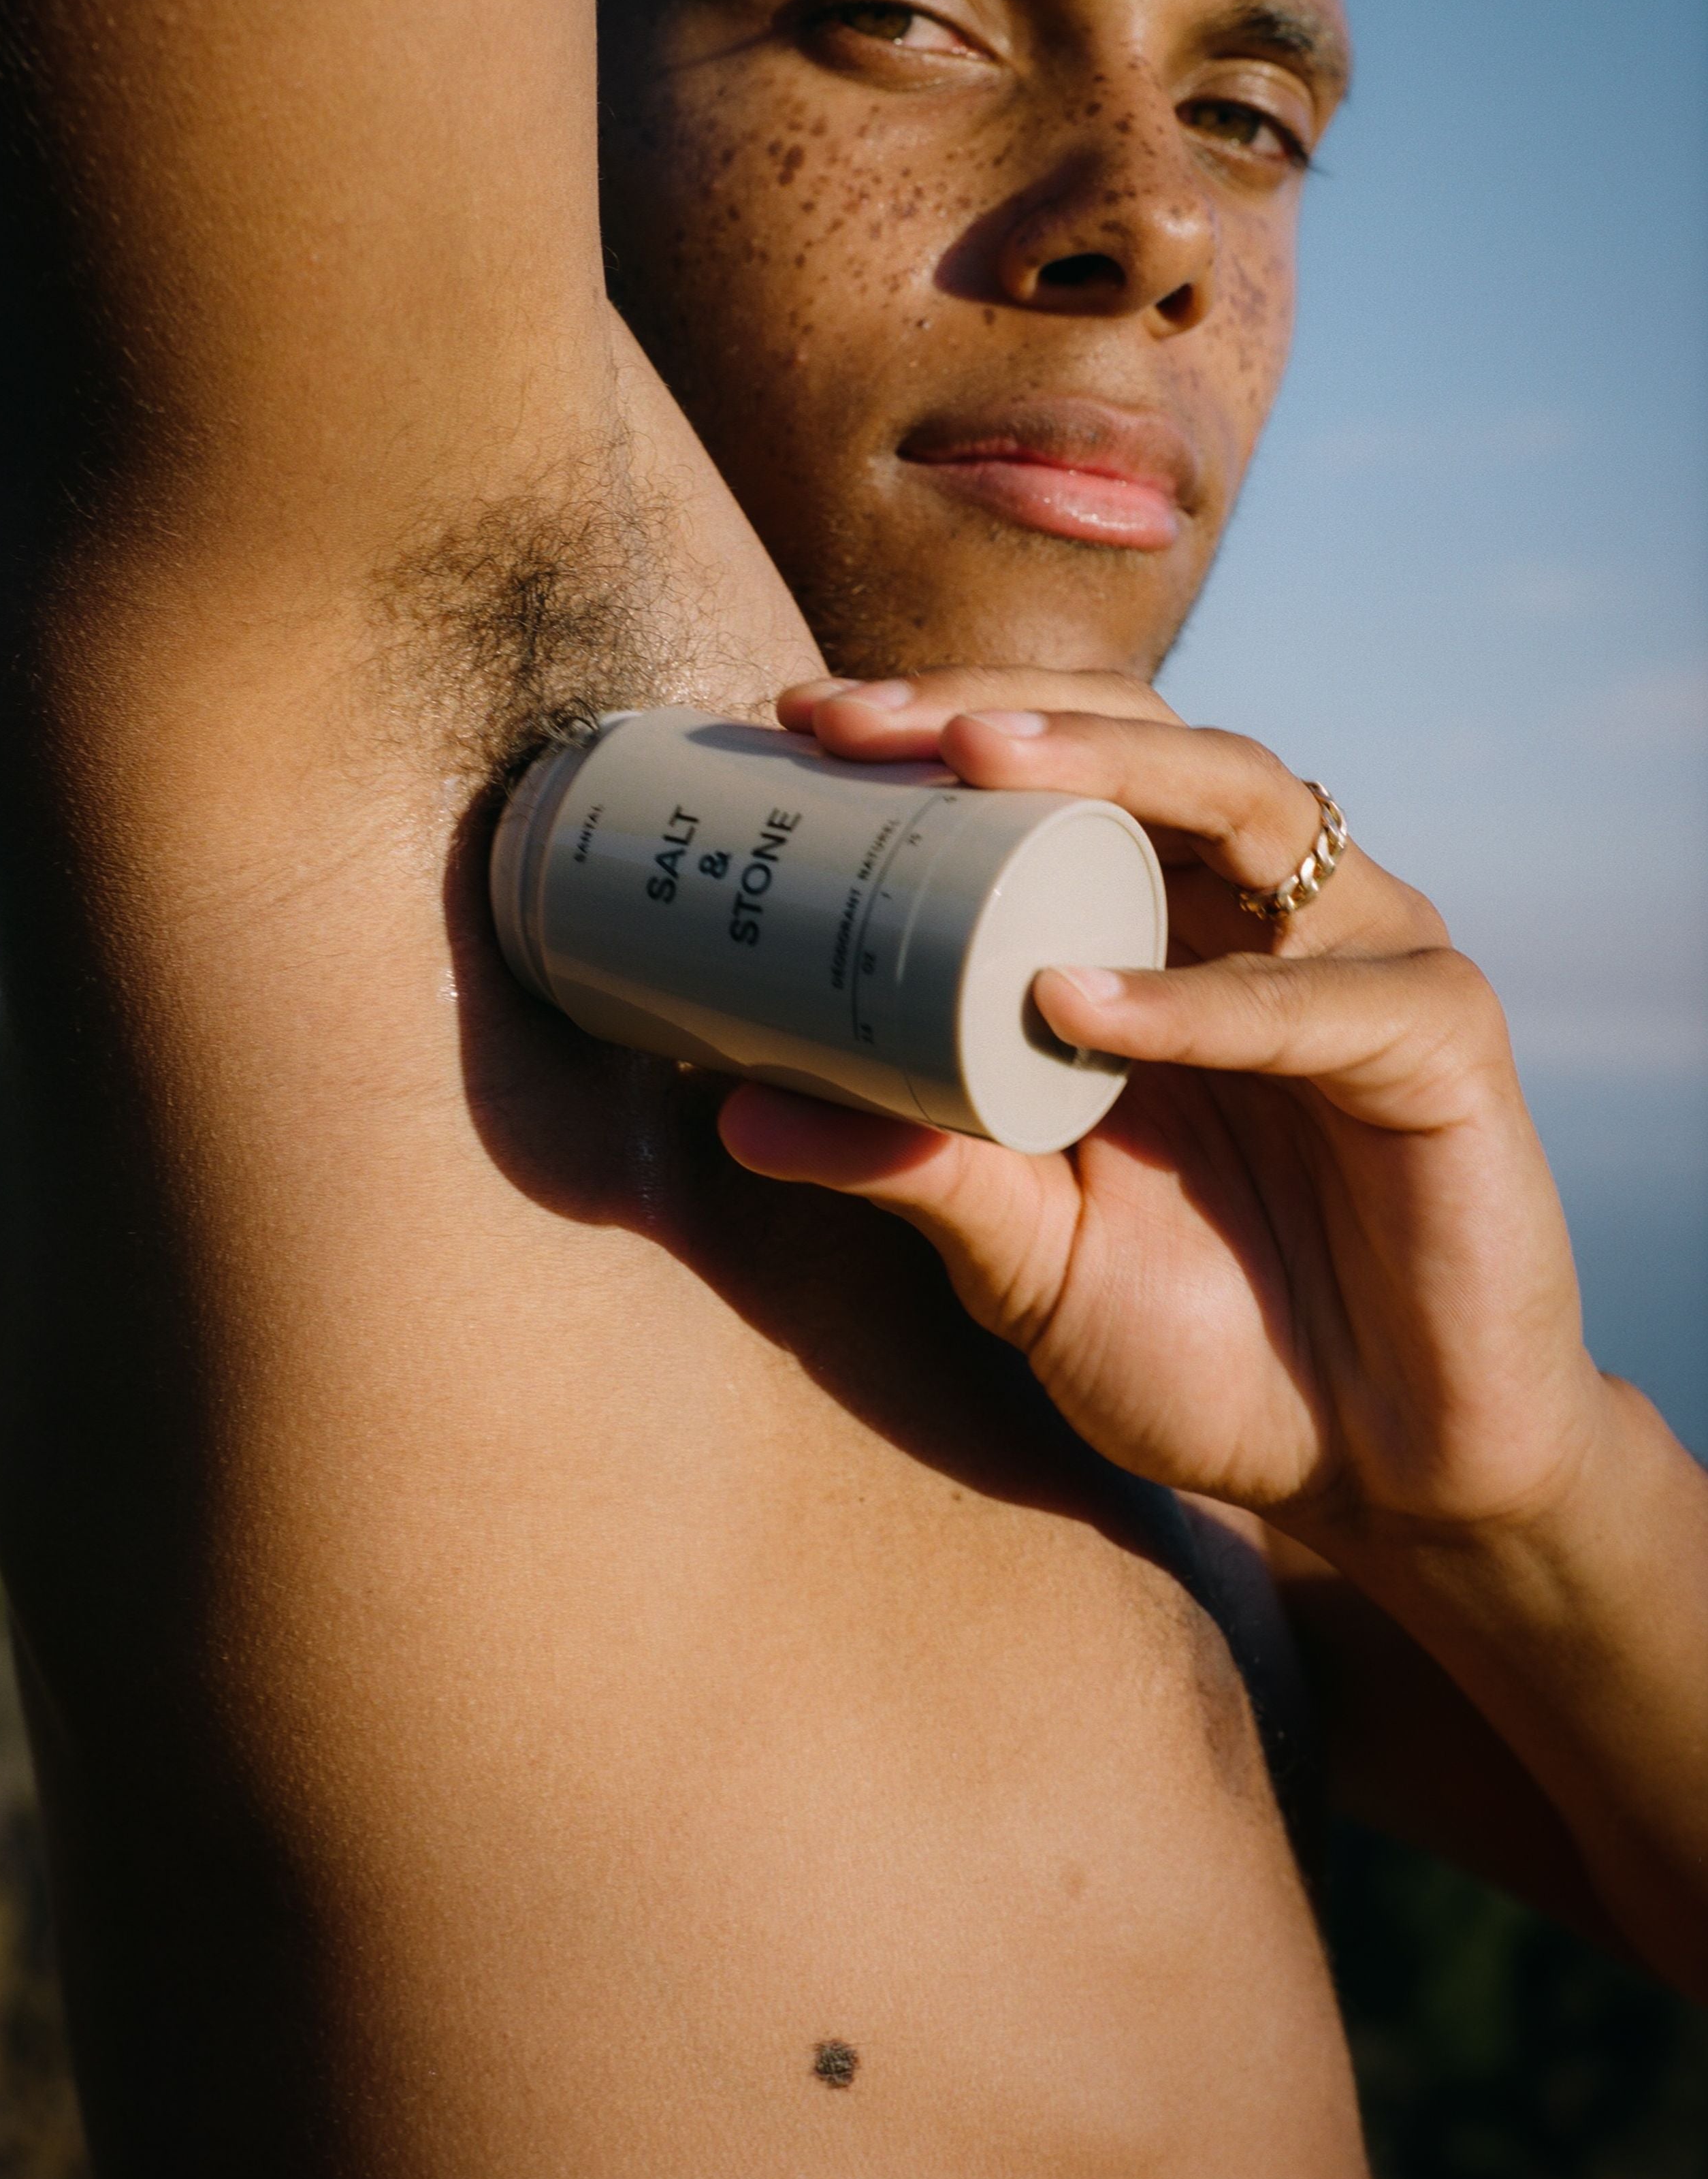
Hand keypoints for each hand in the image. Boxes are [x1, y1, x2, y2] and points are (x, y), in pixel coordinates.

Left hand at [719, 669, 1606, 1555]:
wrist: (1377, 1471)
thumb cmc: (1203, 1344)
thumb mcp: (1021, 1251)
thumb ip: (909, 1170)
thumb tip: (731, 1109)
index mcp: (1166, 930)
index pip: (1061, 770)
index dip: (938, 721)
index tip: (799, 723)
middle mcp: (1265, 914)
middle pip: (1143, 740)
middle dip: (993, 707)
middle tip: (856, 720)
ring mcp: (1366, 959)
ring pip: (1246, 799)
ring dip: (1107, 771)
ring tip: (973, 766)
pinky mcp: (1447, 1043)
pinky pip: (1320, 999)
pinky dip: (1199, 1000)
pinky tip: (1081, 1001)